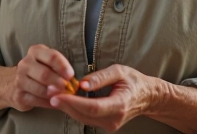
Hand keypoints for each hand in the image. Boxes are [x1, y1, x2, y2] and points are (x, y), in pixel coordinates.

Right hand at [8, 45, 76, 111]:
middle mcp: (25, 64)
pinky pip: (36, 100)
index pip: (52, 57)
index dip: (63, 67)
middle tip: (68, 89)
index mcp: (35, 52)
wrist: (17, 82)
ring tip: (62, 96)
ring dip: (53, 94)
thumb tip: (71, 81)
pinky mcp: (18, 95)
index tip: (71, 76)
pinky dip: (47, 103)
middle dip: (59, 83)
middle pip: (45, 74)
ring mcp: (19, 79)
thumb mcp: (49, 63)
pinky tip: (54, 102)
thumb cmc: (40, 70)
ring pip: (40, 89)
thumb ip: (60, 68)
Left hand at [46, 64, 164, 131]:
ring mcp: (110, 125)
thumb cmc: (133, 81)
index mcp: (119, 105)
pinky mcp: (105, 125)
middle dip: (65, 104)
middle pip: (84, 115)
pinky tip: (65, 99)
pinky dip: (74, 109)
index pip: (92, 107)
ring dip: (67, 107)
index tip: (56, 95)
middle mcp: (114, 119)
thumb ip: (100, 77)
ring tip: (53, 93)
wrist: (147, 97)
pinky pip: (86, 118)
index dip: (72, 102)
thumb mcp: (119, 71)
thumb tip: (81, 84)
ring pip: (82, 118)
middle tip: (49, 91)